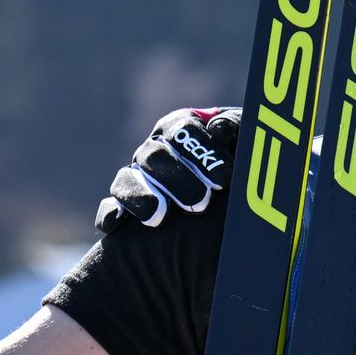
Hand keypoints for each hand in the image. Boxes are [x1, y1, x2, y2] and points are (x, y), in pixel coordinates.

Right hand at [95, 107, 237, 232]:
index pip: (183, 130)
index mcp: (182, 128)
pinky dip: (110, 214)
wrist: (235, 201)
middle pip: (155, 156)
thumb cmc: (241, 165)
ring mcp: (138, 177)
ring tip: (158, 217)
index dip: (201, 152)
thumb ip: (235, 129)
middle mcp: (155, 150)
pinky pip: (110, 207)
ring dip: (142, 197)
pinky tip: (113, 226)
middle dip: (178, 180)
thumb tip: (218, 128)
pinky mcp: (126, 206)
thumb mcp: (245, 143)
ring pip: (128, 179)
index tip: (224, 178)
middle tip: (201, 203)